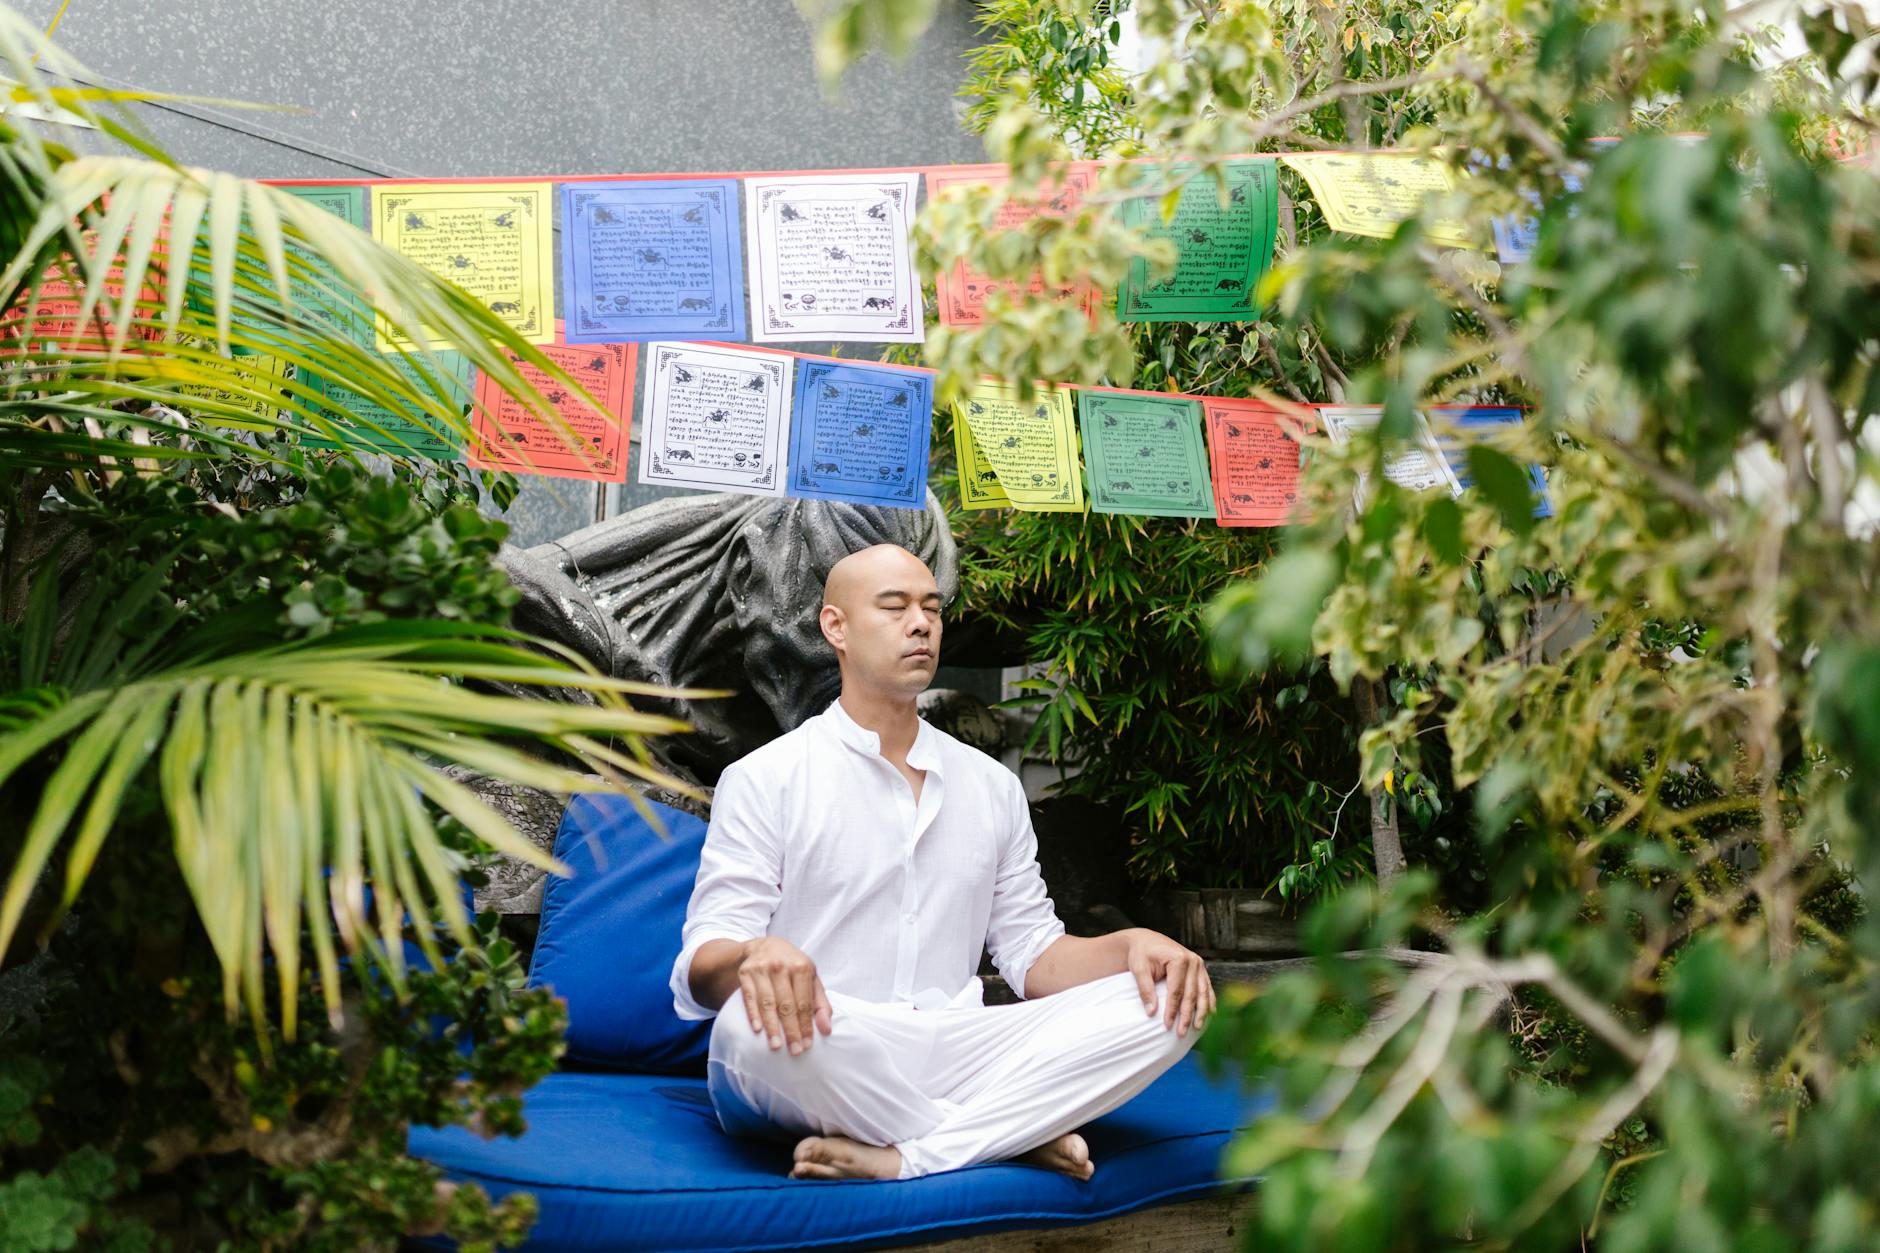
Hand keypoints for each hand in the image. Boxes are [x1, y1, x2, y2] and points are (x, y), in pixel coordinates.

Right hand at [737, 937, 833, 1054]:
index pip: (805, 1002)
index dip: (806, 1025)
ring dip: (772, 1026)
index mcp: (802, 967)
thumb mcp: (810, 979)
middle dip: (792, 1030)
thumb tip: (826, 1030)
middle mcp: (781, 966)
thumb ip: (820, 1004)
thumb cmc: (792, 967)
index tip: (807, 1044)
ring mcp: (762, 969)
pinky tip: (757, 1029)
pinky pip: (749, 997)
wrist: (764, 946)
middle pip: (787, 1004)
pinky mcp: (746, 973)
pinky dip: (753, 1013)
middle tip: (795, 1051)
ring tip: (776, 1046)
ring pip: (768, 1002)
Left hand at [1123, 929, 1214, 1036]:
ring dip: (1201, 1012)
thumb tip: (1151, 1013)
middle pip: (1192, 994)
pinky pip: (1207, 988)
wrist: (1147, 940)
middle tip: (1182, 1033)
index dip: (1172, 1010)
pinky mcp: (1200, 968)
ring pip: (1203, 992)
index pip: (1176, 991)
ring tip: (1197, 1028)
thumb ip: (1146, 990)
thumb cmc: (1141, 953)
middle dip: (1187, 1015)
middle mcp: (1193, 961)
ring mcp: (1199, 964)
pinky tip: (1209, 1015)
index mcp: (1178, 958)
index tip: (1168, 1025)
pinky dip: (1208, 1002)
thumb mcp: (1139, 969)